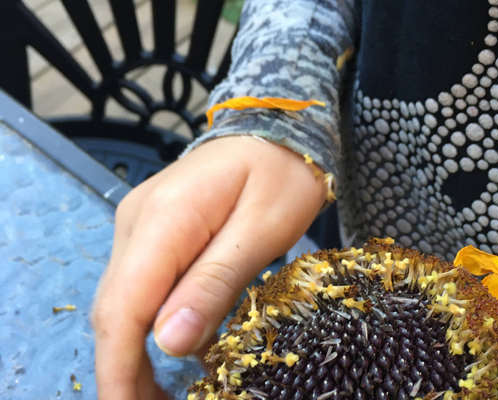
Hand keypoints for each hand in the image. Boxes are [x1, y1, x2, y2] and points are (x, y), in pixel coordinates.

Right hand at [92, 136, 326, 398]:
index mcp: (165, 219)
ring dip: (137, 352)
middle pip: (116, 308)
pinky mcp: (154, 230)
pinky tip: (174, 347)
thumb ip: (215, 282)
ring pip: (124, 300)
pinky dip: (152, 323)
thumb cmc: (281, 174)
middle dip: (126, 369)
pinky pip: (142, 284)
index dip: (120, 367)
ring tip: (162, 395)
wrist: (275, 131)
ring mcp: (141, 224)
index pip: (124, 305)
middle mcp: (138, 221)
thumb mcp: (262, 230)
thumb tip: (169, 343)